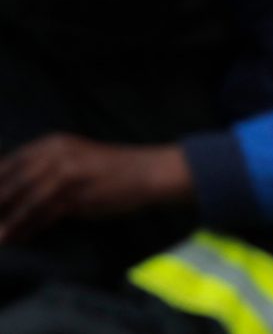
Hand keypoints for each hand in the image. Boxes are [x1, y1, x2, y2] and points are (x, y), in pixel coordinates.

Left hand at [0, 134, 192, 241]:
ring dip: (7, 221)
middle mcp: (55, 154)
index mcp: (52, 144)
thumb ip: (46, 168)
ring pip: (25, 200)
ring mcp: (65, 174)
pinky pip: (43, 215)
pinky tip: (16, 239)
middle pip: (12, 181)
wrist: (147, 172)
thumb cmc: (111, 168)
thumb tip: (13, 190)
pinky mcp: (76, 194)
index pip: (9, 163)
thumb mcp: (74, 159)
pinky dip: (27, 228)